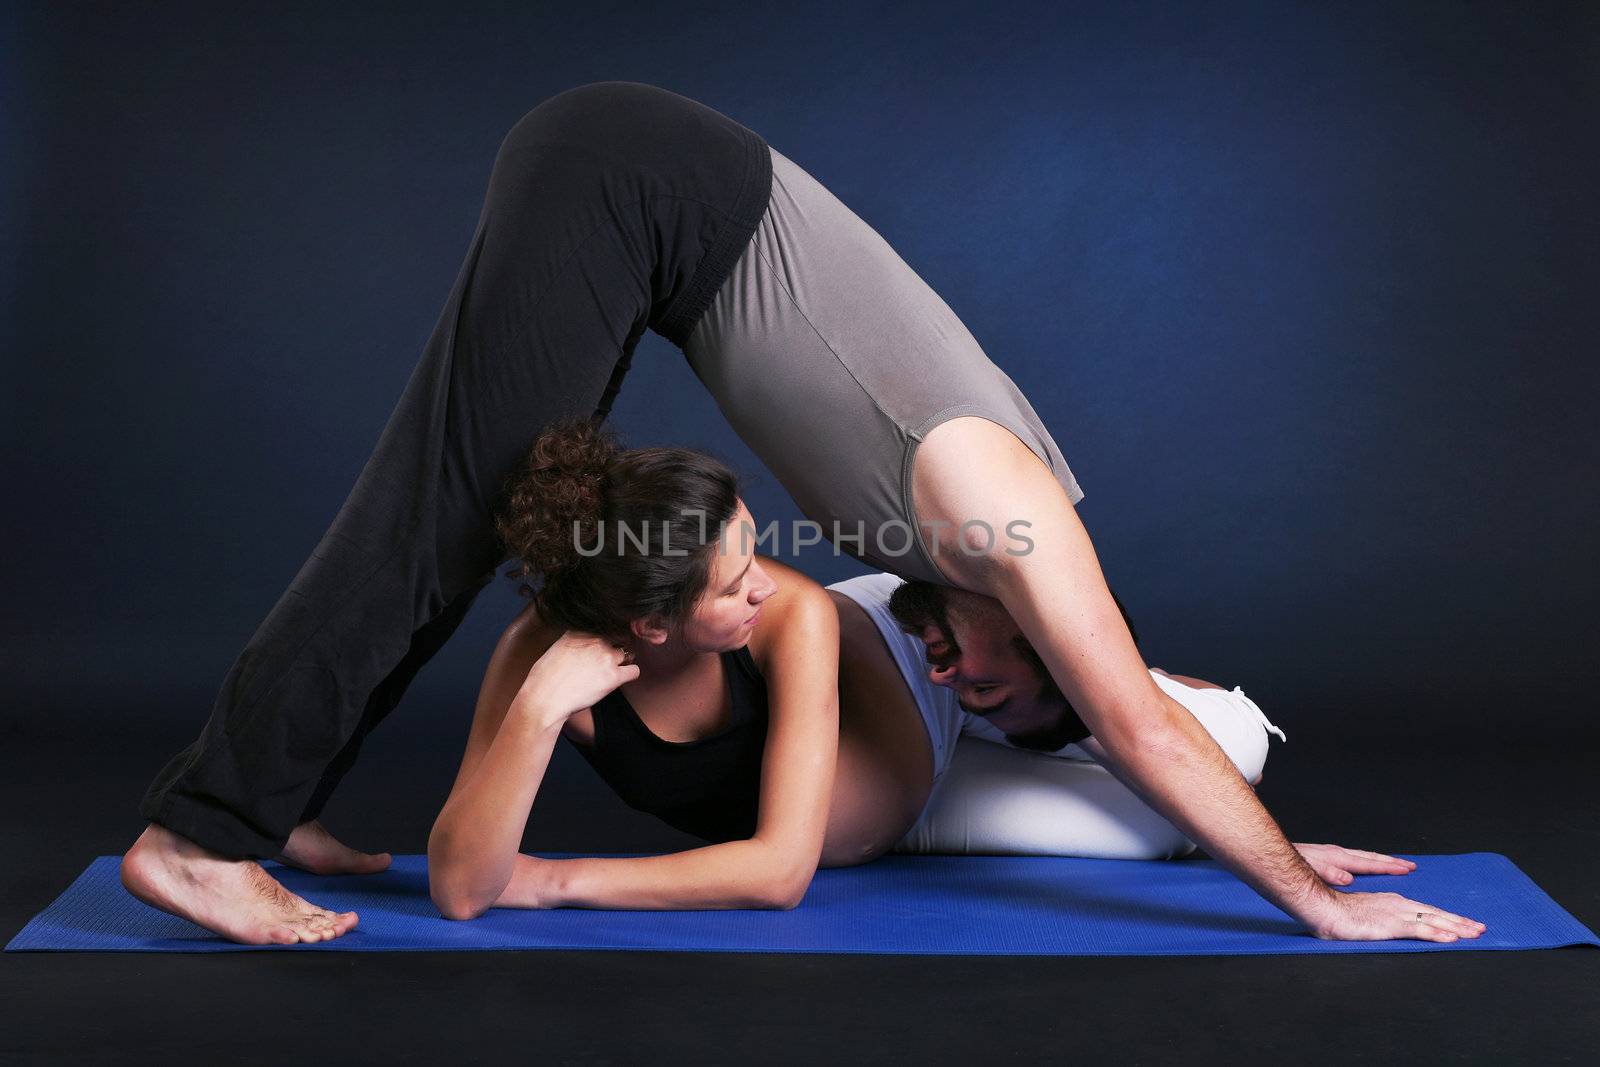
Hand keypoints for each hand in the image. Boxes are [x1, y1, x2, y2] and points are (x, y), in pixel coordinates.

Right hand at [513, 630, 640, 728]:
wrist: (545, 697)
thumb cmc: (544, 678)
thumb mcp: (555, 648)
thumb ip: (572, 641)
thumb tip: (580, 645)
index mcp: (580, 631)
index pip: (603, 626)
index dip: (605, 637)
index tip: (602, 646)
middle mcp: (595, 640)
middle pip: (617, 638)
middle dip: (613, 648)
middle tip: (606, 661)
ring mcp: (606, 657)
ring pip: (627, 653)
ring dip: (621, 661)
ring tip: (611, 671)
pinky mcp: (613, 676)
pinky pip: (634, 671)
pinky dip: (630, 674)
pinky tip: (621, 678)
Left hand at [1293, 842, 1416, 885]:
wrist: (1271, 853)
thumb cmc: (1286, 863)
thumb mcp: (1307, 869)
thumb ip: (1327, 873)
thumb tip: (1348, 879)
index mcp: (1336, 858)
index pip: (1368, 863)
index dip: (1388, 867)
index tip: (1407, 868)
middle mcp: (1335, 854)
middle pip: (1368, 857)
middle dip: (1389, 862)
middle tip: (1409, 865)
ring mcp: (1330, 854)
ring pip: (1361, 857)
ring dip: (1378, 861)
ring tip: (1393, 865)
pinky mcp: (1323, 857)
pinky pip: (1351, 858)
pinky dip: (1363, 862)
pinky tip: (1362, 868)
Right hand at [1307, 889, 1486, 942]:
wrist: (1322, 907)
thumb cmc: (1336, 914)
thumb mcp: (1364, 917)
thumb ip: (1379, 921)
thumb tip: (1386, 926)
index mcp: (1393, 903)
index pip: (1426, 911)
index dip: (1446, 917)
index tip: (1464, 924)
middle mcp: (1398, 905)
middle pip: (1435, 913)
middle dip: (1460, 921)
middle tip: (1481, 929)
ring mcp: (1396, 914)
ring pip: (1433, 920)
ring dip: (1457, 926)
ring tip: (1476, 933)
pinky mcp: (1390, 925)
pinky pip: (1419, 929)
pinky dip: (1437, 933)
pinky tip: (1451, 938)